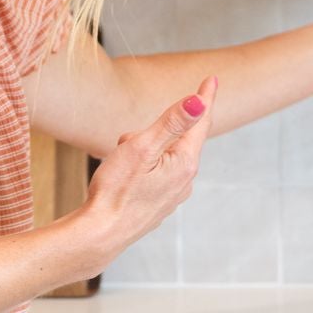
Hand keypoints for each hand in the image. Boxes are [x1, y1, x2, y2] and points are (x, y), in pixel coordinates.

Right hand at [81, 74, 218, 261]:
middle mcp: (184, 181)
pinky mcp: (158, 204)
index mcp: (184, 163)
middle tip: (126, 143)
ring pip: (163, 156)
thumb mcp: (142, 147)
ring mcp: (172, 195)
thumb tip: (198, 102)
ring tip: (119, 165)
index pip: (200, 122)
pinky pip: (155, 173)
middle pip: (177, 139)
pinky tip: (122, 179)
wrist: (100, 233)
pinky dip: (141, 167)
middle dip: (153, 132)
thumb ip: (172, 123)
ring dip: (144, 151)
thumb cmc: (116, 190)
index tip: (212, 79)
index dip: (205, 98)